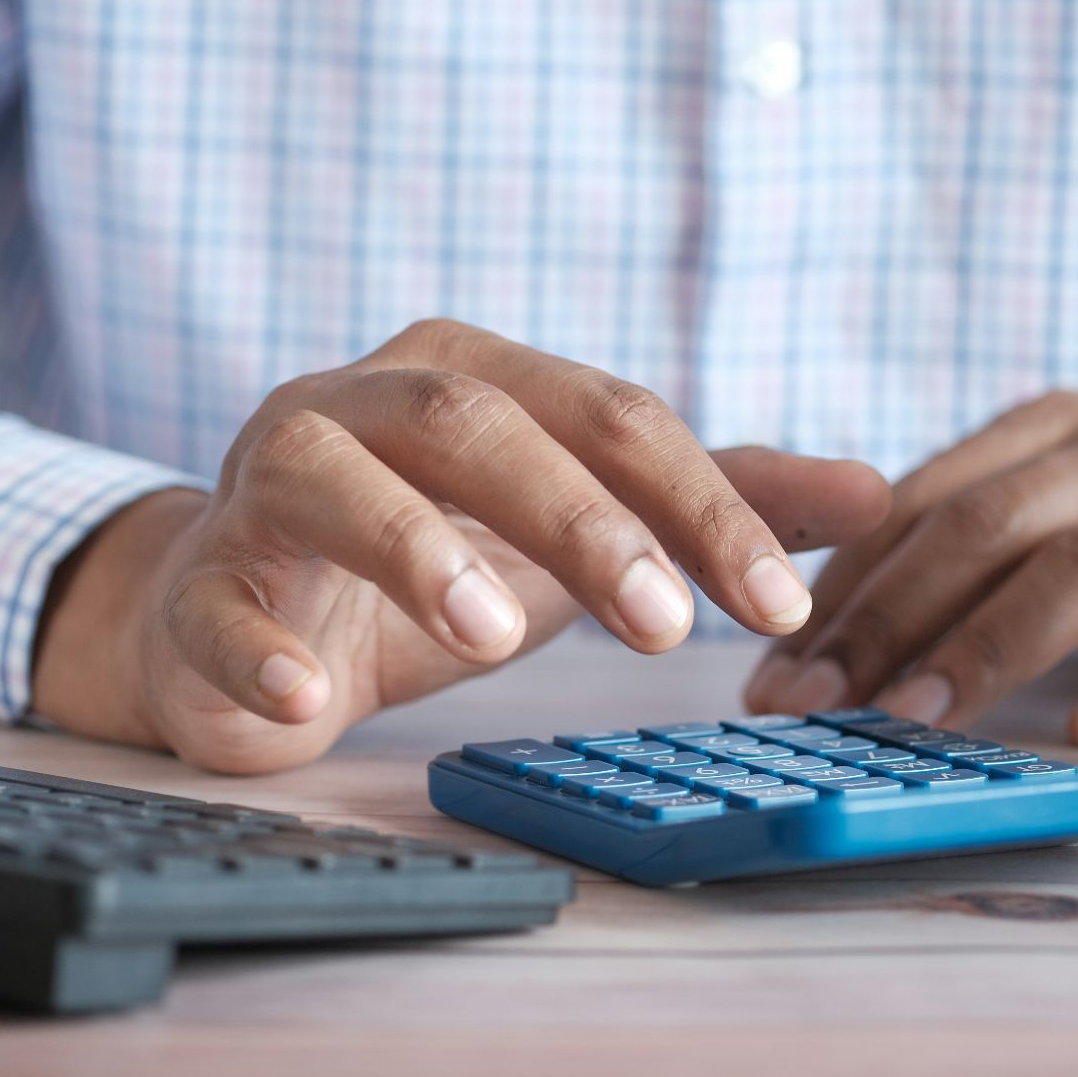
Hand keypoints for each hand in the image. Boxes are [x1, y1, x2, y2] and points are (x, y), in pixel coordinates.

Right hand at [34, 320, 888, 772]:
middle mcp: (364, 403)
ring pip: (332, 477)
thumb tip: (876, 491)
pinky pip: (217, 603)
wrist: (250, 612)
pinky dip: (258, 650)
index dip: (699, 501)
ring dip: (414, 548)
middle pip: (475, 420)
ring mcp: (266, 484)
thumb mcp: (578, 527)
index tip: (778, 602)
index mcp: (471, 376)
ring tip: (494, 634)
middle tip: (665, 626)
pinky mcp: (201, 582)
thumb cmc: (429, 558)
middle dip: (578, 517)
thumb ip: (711, 503)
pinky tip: (309, 701)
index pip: (605, 414)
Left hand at [744, 391, 1077, 746]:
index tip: (777, 666)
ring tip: (916, 719)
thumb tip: (820, 631)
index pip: (925, 497)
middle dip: (885, 616)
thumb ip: (969, 548)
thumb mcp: (1071, 514)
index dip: (843, 584)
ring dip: (989, 646)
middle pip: (988, 524)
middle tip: (816, 701)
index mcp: (1063, 425)